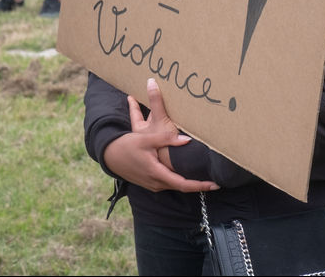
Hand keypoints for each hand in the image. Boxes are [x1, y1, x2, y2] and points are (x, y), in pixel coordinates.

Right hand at [101, 79, 219, 193]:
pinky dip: (180, 181)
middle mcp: (156, 183)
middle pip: (182, 186)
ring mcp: (153, 185)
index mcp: (157, 173)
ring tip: (204, 178)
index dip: (200, 185)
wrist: (110, 156)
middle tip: (215, 181)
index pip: (183, 184)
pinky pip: (169, 183)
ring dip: (189, 183)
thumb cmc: (127, 146)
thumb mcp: (146, 139)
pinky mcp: (150, 182)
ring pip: (175, 185)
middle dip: (198, 185)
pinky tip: (186, 174)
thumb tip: (187, 140)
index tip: (214, 184)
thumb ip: (166, 139)